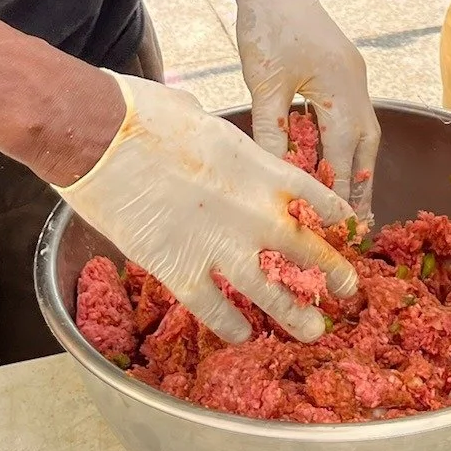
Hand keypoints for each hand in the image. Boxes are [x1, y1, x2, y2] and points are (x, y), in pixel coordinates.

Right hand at [59, 72, 358, 344]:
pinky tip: (241, 336)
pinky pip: (215, 309)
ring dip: (295, 314)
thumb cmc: (145, 115)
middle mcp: (250, 211)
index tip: (350, 228)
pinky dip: (230, 326)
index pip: (314, 196)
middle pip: (304, 248)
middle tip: (349, 290)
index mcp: (259, 167)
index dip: (335, 216)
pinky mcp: (180, 270)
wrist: (100, 136)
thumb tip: (212, 139)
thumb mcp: (202, 119)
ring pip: (270, 291)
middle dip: (331, 272)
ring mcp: (218, 245)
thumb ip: (221, 143)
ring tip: (314, 330)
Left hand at [235, 0, 380, 218]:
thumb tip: (274, 175)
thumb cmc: (267, 28)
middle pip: (367, 148)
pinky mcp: (346, 74)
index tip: (337, 225)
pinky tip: (333, 162)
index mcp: (341, 88)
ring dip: (357, 168)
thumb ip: (272, 131)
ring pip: (364, 134)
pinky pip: (353, 118)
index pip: (345, 152)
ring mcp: (355, 79)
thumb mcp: (264, 84)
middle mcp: (357, 86)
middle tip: (355, 226)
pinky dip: (346, 145)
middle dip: (360, 188)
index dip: (341, 191)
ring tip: (349, 204)